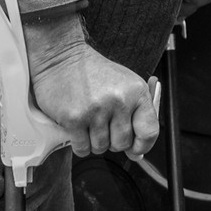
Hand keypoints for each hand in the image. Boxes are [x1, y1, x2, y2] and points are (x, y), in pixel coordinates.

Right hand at [31, 42, 159, 157]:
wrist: (61, 57)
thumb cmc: (93, 73)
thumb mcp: (124, 85)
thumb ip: (136, 115)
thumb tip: (138, 153)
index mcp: (136, 91)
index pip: (149, 131)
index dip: (143, 145)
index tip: (135, 149)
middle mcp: (119, 100)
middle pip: (122, 144)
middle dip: (112, 141)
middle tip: (103, 125)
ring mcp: (96, 110)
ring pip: (101, 148)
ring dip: (93, 141)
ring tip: (88, 122)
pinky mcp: (74, 118)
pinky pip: (82, 148)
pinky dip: (79, 144)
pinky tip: (77, 128)